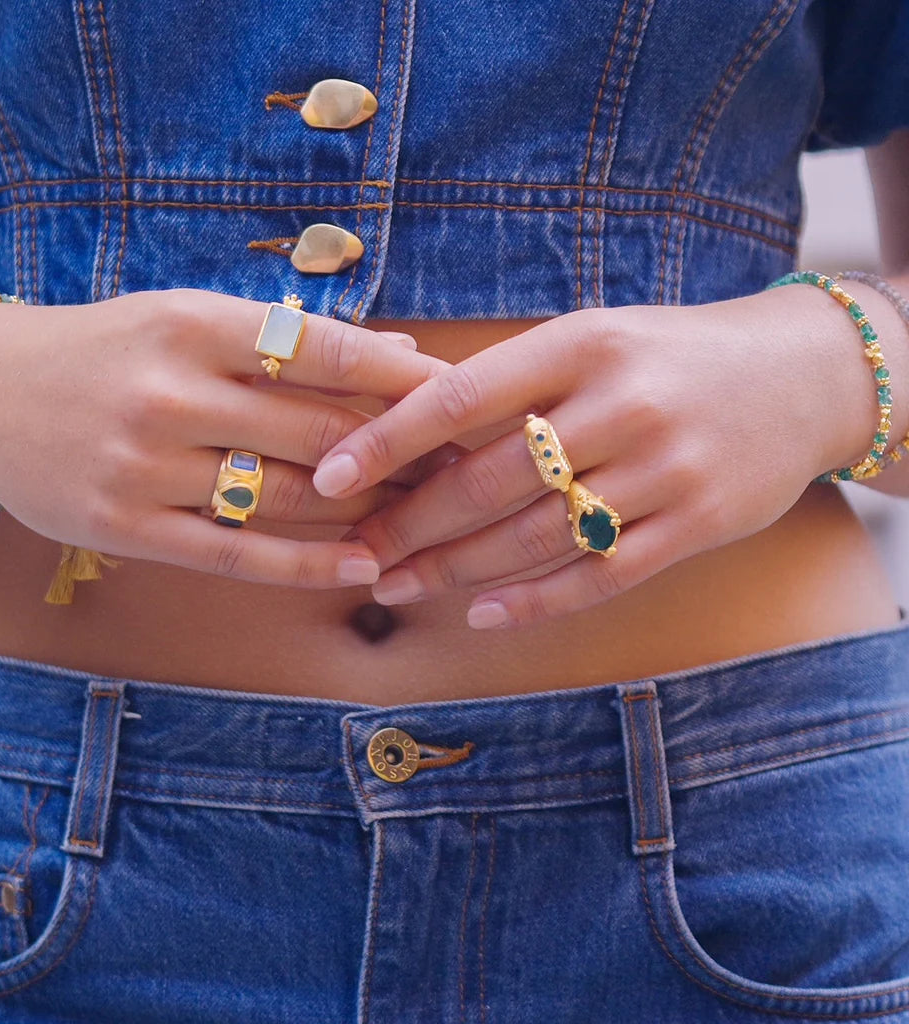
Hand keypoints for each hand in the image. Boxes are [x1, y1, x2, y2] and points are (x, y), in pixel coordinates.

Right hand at [0, 289, 449, 587]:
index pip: (323, 350)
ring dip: (365, 509)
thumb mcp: (188, 317)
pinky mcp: (125, 528)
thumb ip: (290, 338)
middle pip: (316, 430)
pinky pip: (236, 554)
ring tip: (423, 515)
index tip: (461, 398)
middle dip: (399, 451)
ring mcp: (144, 466)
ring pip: (285, 495)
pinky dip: (307, 564)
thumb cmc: (107, 349)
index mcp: (191, 322)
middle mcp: (169, 392)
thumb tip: (402, 355)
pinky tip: (361, 567)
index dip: (402, 379)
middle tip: (459, 464)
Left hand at [310, 288, 891, 625]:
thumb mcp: (594, 337)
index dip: (387, 441)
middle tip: (356, 554)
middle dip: (410, 524)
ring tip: (396, 586)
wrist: (803, 376)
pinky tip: (482, 612)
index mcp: (582, 343)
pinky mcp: (700, 523)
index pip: (462, 396)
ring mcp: (667, 467)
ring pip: (538, 536)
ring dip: (456, 570)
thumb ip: (512, 378)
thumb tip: (402, 422)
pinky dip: (535, 600)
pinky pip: (602, 574)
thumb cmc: (668, 356)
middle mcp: (623, 403)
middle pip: (492, 479)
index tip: (327, 477)